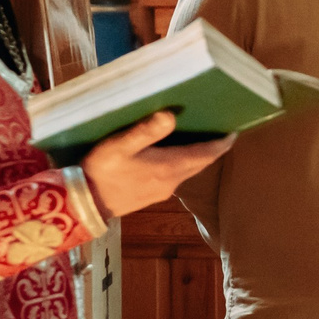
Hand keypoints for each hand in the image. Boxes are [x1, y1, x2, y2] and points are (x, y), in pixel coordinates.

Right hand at [80, 110, 235, 217]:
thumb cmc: (102, 170)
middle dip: (212, 149)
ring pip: (189, 170)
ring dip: (198, 157)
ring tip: (201, 139)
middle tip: (220, 131)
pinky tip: (175, 155)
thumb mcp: (121, 145)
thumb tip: (171, 115)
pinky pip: (176, 176)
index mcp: (169, 166)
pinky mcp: (152, 195)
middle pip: (201, 163)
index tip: (234, 132)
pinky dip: (184, 164)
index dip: (221, 144)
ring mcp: (162, 190)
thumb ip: (146, 130)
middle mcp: (172, 180)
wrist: (84, 203)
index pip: (206, 155)